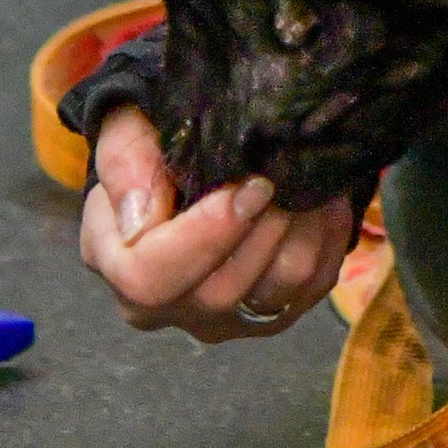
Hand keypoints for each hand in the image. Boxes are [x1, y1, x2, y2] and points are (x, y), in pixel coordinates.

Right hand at [79, 105, 354, 344]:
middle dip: (263, 227)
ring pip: (276, 292)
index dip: (206, 235)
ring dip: (301, 229)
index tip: (250, 186)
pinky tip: (322, 196)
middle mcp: (170, 308)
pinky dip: (326, 239)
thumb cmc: (153, 141)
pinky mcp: (272, 312)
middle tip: (283, 174)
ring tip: (306, 178)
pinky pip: (313, 286)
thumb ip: (126, 165)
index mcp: (121, 268)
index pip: (153, 278)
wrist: (189, 154)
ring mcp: (224, 317)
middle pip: (221, 292)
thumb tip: (141, 223)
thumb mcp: (124, 131)